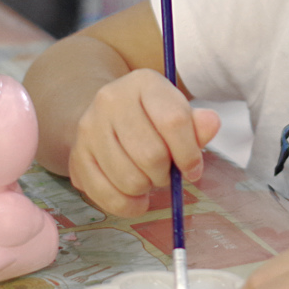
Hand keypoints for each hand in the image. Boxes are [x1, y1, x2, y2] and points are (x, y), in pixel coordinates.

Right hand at [68, 68, 220, 216]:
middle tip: (165, 173)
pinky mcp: (76, 156)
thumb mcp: (178, 113)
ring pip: (129, 179)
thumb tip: (212, 123)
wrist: (108, 117)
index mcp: (143, 82)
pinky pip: (106, 196)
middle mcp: (111, 99)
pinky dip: (127, 206)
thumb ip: (197, 124)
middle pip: (151, 155)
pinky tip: (135, 197)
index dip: (189, 154)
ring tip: (148, 179)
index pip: (174, 121)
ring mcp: (89, 127)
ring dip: (146, 189)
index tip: (193, 169)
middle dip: (165, 174)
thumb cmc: (152, 119)